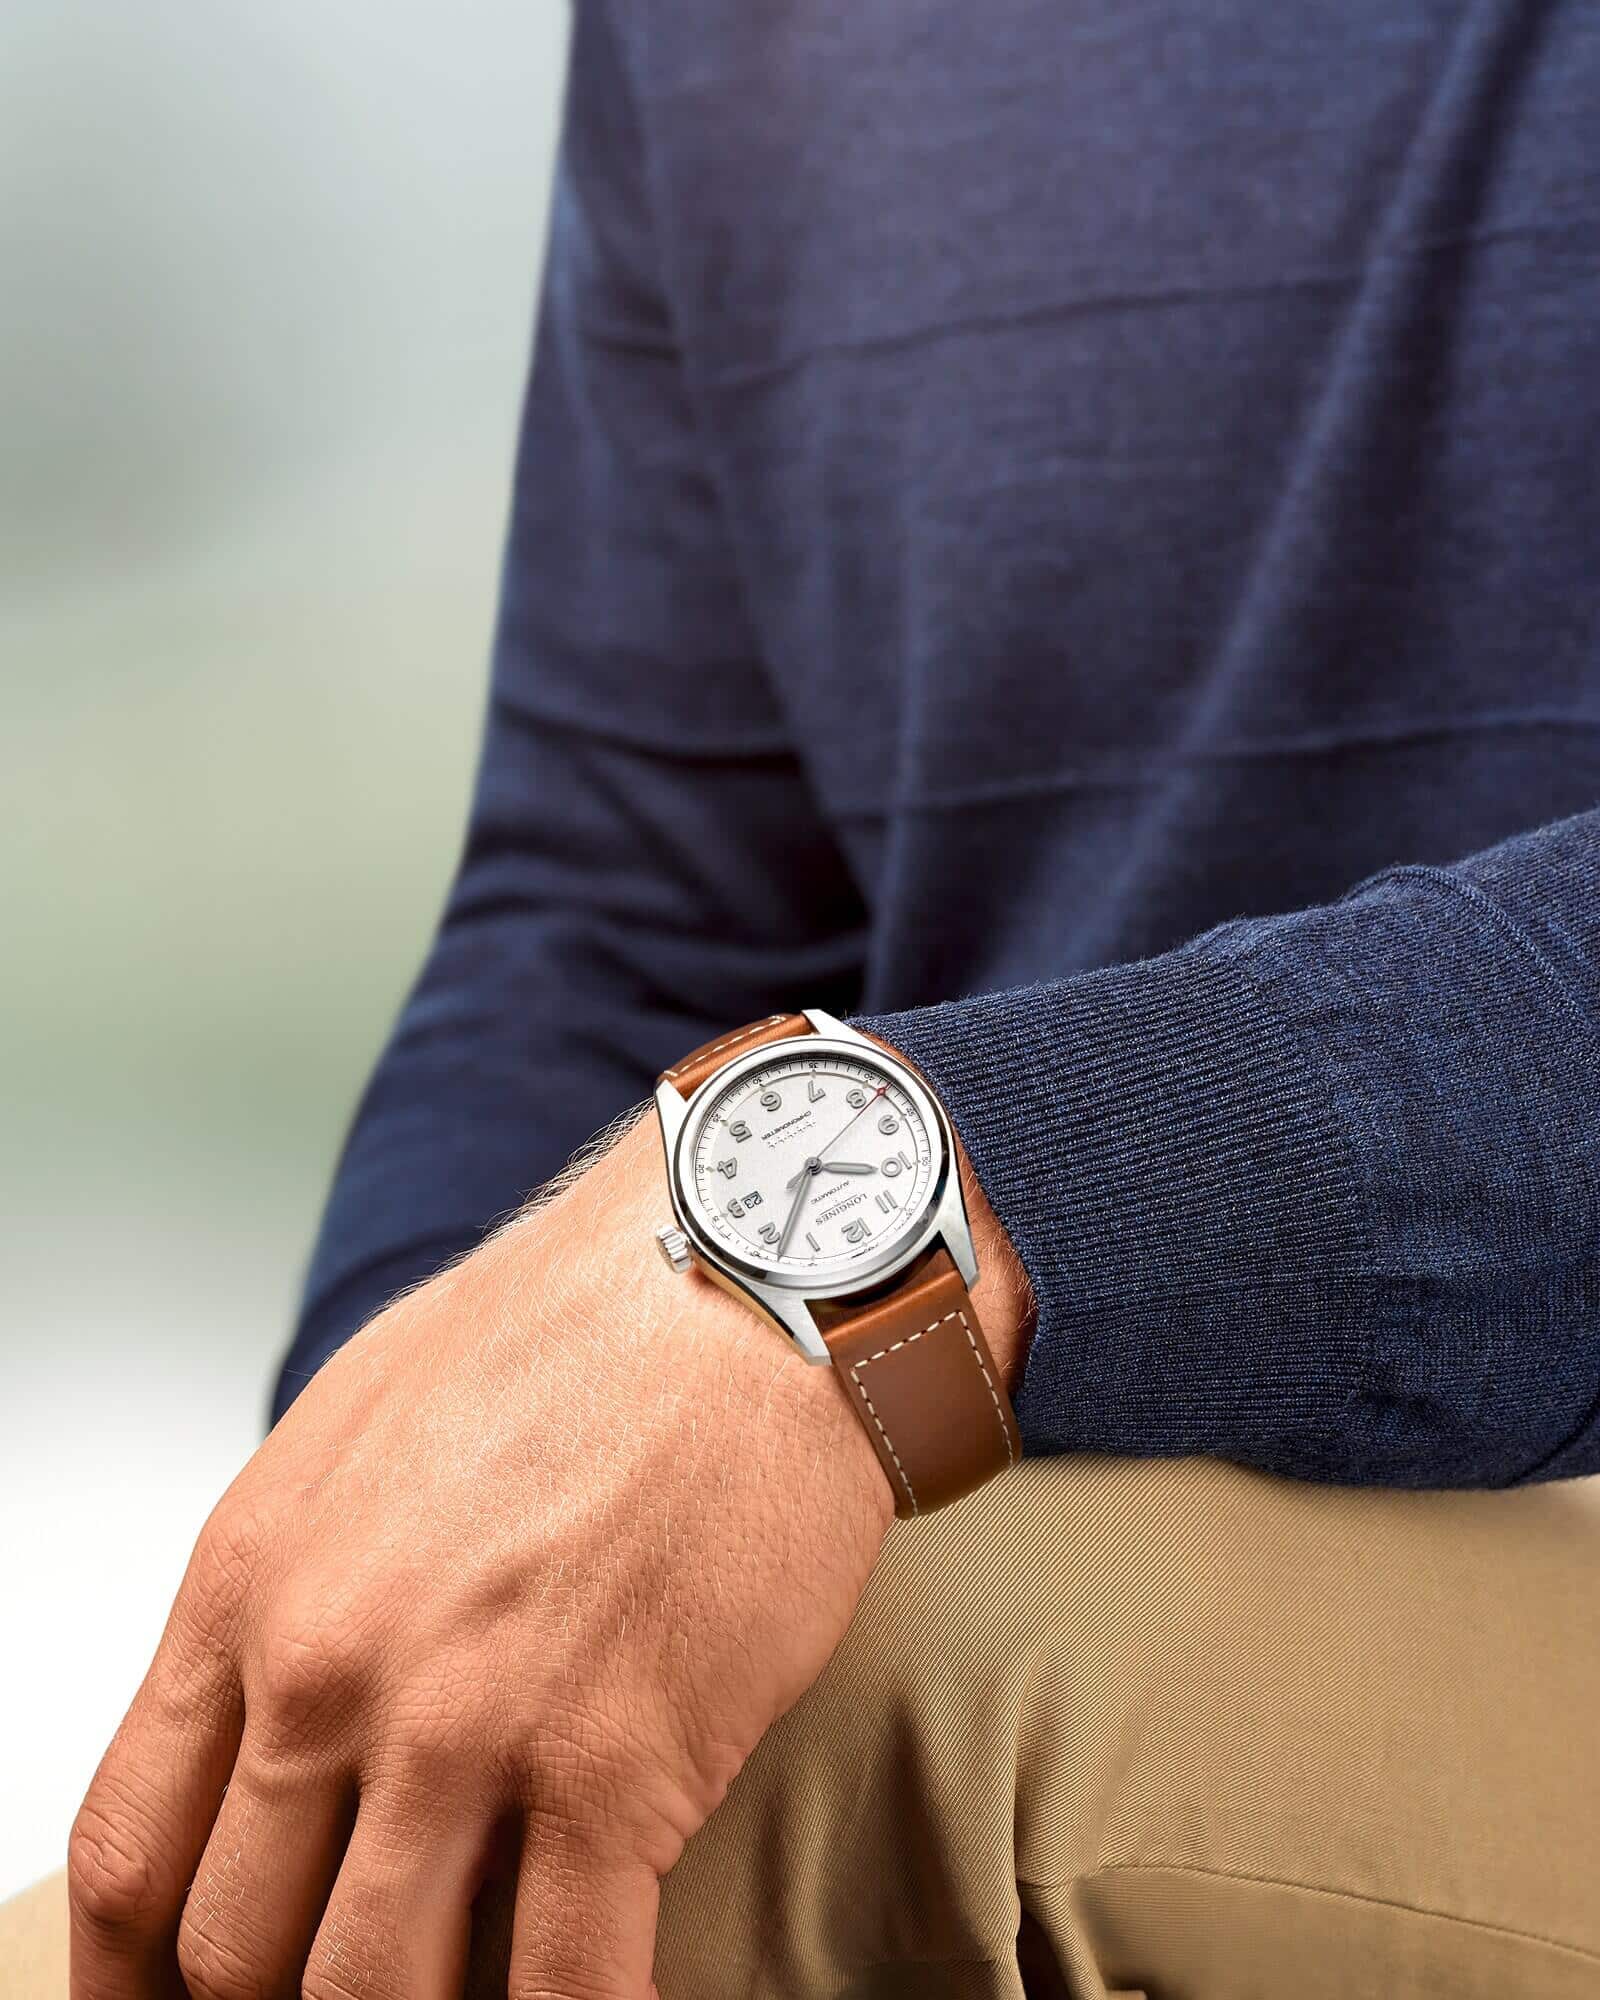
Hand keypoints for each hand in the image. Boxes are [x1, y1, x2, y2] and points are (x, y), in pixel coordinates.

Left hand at [68, 1112, 1030, 1999]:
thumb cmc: (574, 1327)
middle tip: (352, 1994)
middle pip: (240, 1953)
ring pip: (378, 1998)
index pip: (127, 1853)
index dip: (141, 1977)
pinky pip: (565, 1989)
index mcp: (252, 1580)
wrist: (742, 1272)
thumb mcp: (362, 1423)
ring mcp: (470, 1725)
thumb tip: (284, 1713)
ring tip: (467, 1997)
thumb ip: (296, 1582)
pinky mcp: (621, 1763)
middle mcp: (332, 1667)